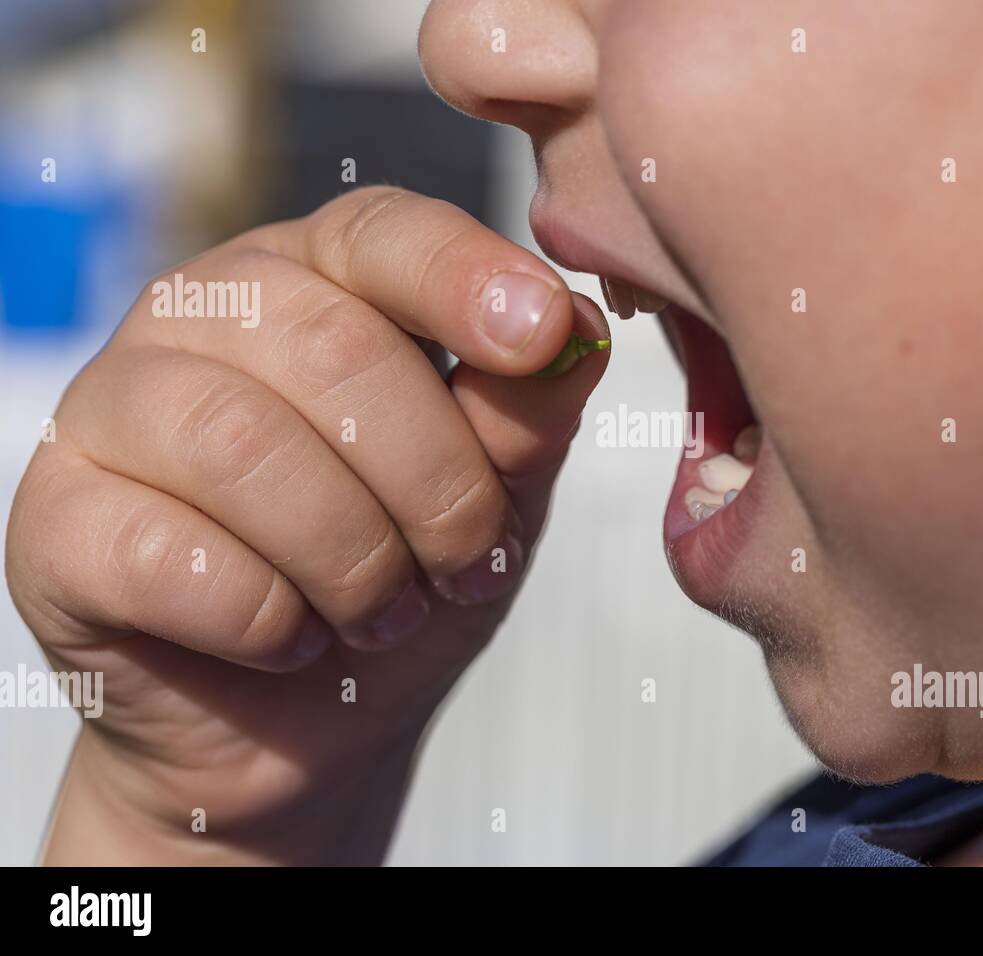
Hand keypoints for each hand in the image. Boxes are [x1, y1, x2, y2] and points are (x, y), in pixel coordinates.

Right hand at [5, 187, 609, 862]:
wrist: (300, 726)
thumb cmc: (401, 585)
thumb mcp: (495, 502)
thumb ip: (525, 417)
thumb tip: (576, 334)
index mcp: (316, 281)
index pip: (383, 231)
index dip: (466, 276)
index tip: (541, 332)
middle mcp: (202, 316)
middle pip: (331, 348)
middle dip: (434, 483)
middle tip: (463, 566)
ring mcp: (110, 408)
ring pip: (245, 445)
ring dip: (353, 559)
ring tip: (382, 614)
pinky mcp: (55, 521)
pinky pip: (167, 552)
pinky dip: (265, 618)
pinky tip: (289, 639)